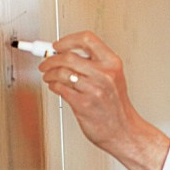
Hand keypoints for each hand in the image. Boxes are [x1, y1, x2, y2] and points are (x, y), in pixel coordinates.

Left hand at [38, 31, 169, 169]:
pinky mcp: (83, 104)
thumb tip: (65, 52)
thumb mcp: (112, 77)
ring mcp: (94, 89)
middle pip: (68, 56)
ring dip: (49, 73)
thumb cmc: (116, 106)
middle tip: (45, 62)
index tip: (57, 45)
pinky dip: (53, 85)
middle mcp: (104, 74)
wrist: (123, 131)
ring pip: (61, 72)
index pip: (87, 39)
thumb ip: (93, 63)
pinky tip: (55, 86)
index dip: (67, 40)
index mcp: (112, 63)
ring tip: (48, 76)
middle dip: (51, 59)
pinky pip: (60, 88)